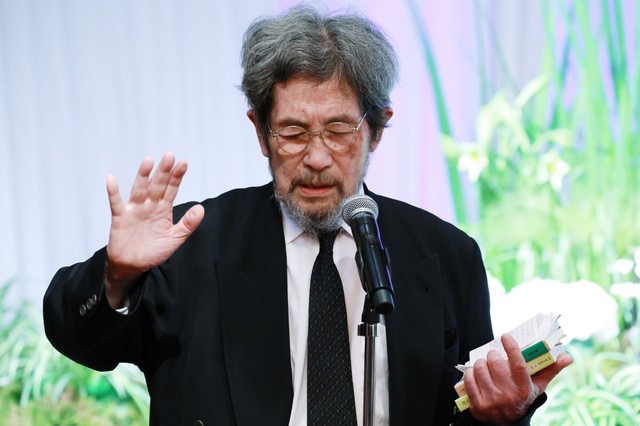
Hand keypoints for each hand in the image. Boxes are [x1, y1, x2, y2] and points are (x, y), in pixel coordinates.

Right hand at [104, 152, 203, 307]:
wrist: (133, 266)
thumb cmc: (153, 251)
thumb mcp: (175, 239)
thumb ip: (188, 224)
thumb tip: (201, 208)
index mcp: (163, 209)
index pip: (171, 189)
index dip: (177, 176)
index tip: (183, 162)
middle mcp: (149, 205)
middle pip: (157, 185)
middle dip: (164, 171)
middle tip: (170, 156)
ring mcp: (134, 210)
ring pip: (139, 189)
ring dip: (143, 176)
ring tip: (148, 161)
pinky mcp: (120, 218)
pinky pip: (117, 203)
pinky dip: (113, 192)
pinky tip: (111, 179)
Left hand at [463, 333, 572, 424]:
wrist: (506, 422)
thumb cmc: (522, 396)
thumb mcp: (537, 386)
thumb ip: (551, 369)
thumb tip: (568, 356)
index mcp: (524, 389)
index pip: (519, 364)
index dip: (511, 347)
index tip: (506, 336)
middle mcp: (508, 395)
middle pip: (495, 363)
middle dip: (493, 354)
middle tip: (494, 355)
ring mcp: (492, 401)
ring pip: (480, 368)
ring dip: (481, 363)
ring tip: (486, 366)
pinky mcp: (478, 405)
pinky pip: (469, 379)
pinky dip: (471, 373)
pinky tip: (477, 375)